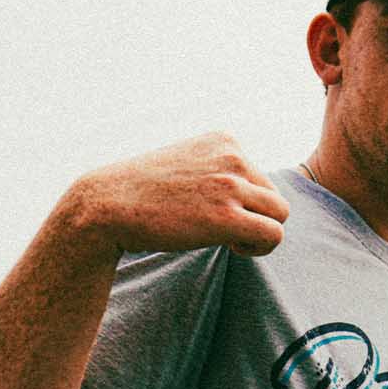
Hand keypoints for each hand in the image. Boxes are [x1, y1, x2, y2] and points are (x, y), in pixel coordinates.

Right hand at [74, 131, 288, 258]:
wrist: (107, 204)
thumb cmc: (144, 191)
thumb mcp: (187, 164)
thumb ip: (220, 171)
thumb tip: (254, 197)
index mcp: (225, 140)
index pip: (260, 177)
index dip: (245, 201)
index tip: (215, 210)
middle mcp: (232, 157)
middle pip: (274, 197)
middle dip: (256, 218)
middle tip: (225, 231)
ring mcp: (230, 185)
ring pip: (280, 215)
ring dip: (260, 234)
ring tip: (231, 240)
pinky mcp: (227, 217)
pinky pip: (274, 235)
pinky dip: (260, 248)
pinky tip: (233, 248)